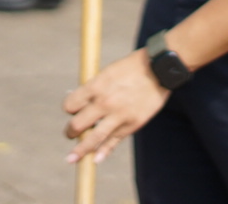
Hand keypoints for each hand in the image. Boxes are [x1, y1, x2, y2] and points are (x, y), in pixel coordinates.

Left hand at [63, 49, 169, 164]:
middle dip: (70, 131)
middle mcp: (104, 102)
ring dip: (80, 150)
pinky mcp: (131, 125)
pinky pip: (113, 142)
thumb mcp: (107, 73)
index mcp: (96, 86)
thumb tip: (79, 101)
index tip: (72, 111)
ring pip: (93, 138)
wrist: (158, 70)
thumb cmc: (131, 69)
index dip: (69, 109)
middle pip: (77, 125)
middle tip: (71, 134)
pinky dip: (103, 152)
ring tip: (72, 158)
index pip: (70, 105)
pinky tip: (96, 159)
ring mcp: (118, 115)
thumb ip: (94, 88)